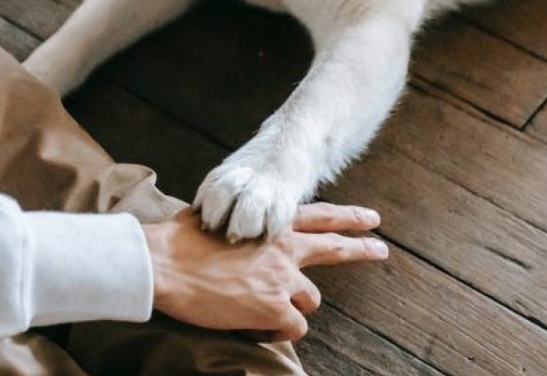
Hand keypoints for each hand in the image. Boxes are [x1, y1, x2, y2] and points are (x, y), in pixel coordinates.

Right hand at [142, 202, 387, 341]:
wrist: (165, 265)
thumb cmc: (178, 241)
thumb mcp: (214, 217)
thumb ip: (234, 221)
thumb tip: (224, 222)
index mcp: (269, 223)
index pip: (318, 216)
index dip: (347, 218)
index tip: (370, 219)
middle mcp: (283, 248)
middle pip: (334, 248)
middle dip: (361, 249)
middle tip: (381, 250)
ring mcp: (282, 279)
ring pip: (309, 301)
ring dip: (291, 307)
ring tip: (261, 309)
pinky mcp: (274, 308)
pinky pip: (292, 328)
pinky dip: (276, 331)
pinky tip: (254, 328)